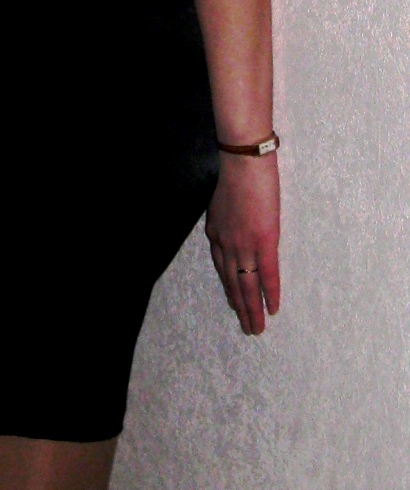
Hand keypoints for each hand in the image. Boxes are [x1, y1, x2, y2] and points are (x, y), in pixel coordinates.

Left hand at [205, 152, 279, 334]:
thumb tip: (235, 222)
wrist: (244, 161)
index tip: (234, 302)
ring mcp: (243, 245)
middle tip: (246, 326)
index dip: (229, 287)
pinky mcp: (263, 242)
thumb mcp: (223, 198)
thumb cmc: (238, 171)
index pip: (222, 267)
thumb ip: (228, 216)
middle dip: (239, 306)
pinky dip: (269, 294)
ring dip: (251, 310)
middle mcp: (226, 244)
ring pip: (246, 286)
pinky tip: (272, 309)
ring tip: (256, 328)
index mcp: (216, 233)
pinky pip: (266, 275)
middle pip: (231, 283)